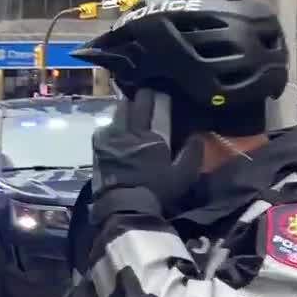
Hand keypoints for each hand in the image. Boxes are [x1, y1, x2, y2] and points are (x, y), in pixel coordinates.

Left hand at [91, 89, 202, 218]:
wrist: (124, 205)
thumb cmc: (156, 191)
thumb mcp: (183, 176)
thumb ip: (192, 153)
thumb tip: (197, 135)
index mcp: (151, 137)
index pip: (155, 108)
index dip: (158, 97)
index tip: (161, 91)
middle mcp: (130, 132)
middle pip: (134, 105)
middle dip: (141, 96)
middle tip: (146, 94)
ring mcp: (111, 138)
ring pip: (118, 111)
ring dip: (126, 106)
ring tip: (131, 105)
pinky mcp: (98, 146)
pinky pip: (105, 126)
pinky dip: (113, 122)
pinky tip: (117, 124)